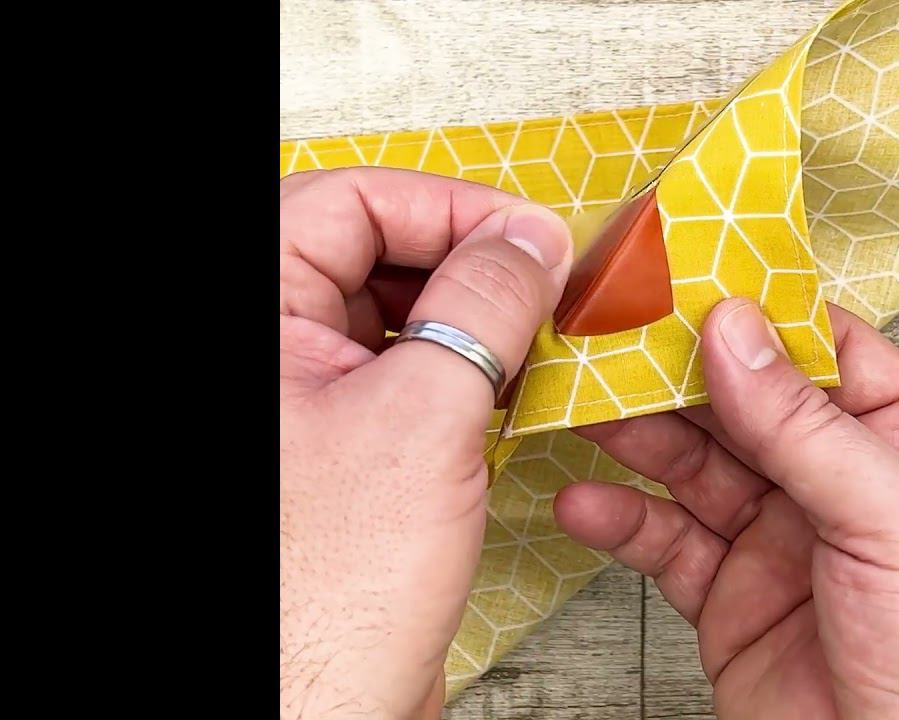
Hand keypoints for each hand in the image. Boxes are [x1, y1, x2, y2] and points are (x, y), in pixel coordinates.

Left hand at [280, 168, 571, 718]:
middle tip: (544, 283)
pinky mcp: (346, 450)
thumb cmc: (327, 594)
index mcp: (256, 324)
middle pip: (374, 252)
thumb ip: (481, 305)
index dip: (445, 207)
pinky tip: (513, 389)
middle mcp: (273, 355)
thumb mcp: (424, 417)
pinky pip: (410, 375)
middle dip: (466, 261)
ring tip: (538, 339)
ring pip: (397, 314)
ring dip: (474, 317)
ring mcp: (306, 402)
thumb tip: (526, 238)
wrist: (322, 712)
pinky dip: (468, 371)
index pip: (346, 205)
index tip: (527, 234)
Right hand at [555, 299, 898, 719]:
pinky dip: (619, 522)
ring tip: (585, 407)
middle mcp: (840, 488)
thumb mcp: (895, 517)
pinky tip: (587, 501)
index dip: (756, 313)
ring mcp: (782, 543)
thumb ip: (807, 425)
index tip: (689, 279)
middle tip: (613, 339)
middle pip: (745, 403)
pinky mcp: (732, 602)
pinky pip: (666, 545)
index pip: (823, 351)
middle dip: (676, 371)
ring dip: (636, 436)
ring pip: (695, 468)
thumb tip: (737, 334)